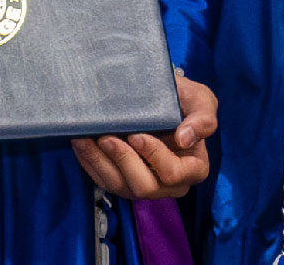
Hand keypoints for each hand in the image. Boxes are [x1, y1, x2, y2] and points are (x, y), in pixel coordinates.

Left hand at [71, 70, 216, 199]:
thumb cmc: (183, 99)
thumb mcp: (201, 100)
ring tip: (85, 139)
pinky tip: (80, 143)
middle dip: (122, 161)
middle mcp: (170, 184)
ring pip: (119, 186)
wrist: (158, 96)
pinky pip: (103, 180)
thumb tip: (185, 139)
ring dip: (99, 163)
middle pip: (144, 187)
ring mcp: (145, 184)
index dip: (154, 157)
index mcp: (193, 168)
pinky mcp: (123, 181)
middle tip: (107, 137)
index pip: (173, 174)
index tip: (136, 135)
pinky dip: (89, 162)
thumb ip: (203, 118)